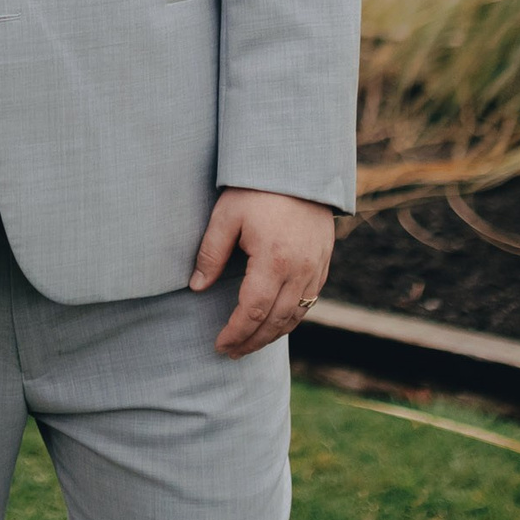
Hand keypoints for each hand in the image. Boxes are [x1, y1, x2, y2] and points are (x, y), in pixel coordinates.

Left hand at [190, 186, 333, 358]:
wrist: (300, 167)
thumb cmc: (257, 189)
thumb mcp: (226, 216)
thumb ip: (210, 254)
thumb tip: (196, 287)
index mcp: (273, 261)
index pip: (252, 311)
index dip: (235, 333)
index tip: (219, 344)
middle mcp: (299, 271)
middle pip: (275, 322)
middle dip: (251, 342)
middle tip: (231, 352)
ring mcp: (315, 269)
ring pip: (295, 316)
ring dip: (271, 335)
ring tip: (249, 344)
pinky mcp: (323, 263)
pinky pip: (309, 302)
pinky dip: (291, 319)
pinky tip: (275, 323)